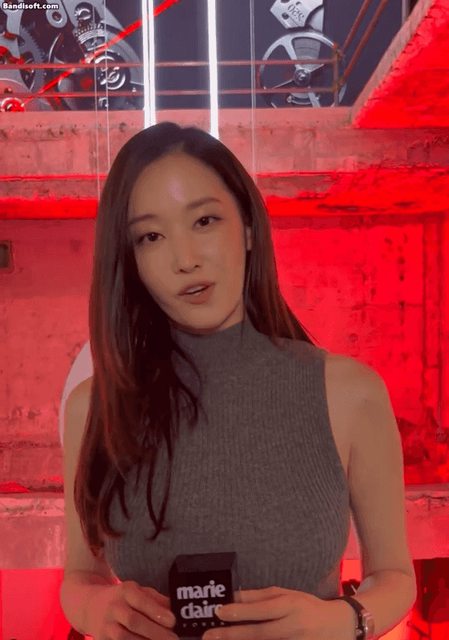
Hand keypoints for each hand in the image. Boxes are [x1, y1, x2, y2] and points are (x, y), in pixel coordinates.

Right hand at [87, 580, 177, 639]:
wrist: (89, 605)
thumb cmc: (122, 598)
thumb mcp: (137, 591)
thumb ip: (155, 599)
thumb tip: (173, 609)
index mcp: (125, 591)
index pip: (141, 601)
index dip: (156, 611)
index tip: (173, 621)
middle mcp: (114, 607)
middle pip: (134, 621)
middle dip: (155, 632)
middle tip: (173, 639)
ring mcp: (105, 626)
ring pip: (124, 638)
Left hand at [202, 586, 354, 639]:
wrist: (339, 626)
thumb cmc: (307, 607)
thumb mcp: (287, 594)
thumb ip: (260, 596)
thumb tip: (234, 597)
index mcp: (291, 605)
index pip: (262, 609)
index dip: (240, 612)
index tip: (219, 612)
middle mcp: (294, 627)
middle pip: (260, 633)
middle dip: (232, 635)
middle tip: (209, 636)